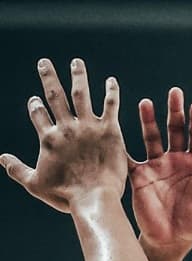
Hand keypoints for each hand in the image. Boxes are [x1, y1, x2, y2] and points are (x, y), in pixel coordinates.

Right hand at [4, 58, 129, 211]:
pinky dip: (111, 91)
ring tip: (76, 62)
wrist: (93, 198)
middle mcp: (67, 128)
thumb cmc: (64, 195)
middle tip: (44, 62)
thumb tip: (0, 158)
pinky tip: (111, 80)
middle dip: (48, 78)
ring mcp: (89, 128)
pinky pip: (110, 105)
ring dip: (78, 77)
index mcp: (48, 139)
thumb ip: (16, 169)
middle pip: (55, 96)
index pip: (38, 114)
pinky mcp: (110, 130)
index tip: (35, 99)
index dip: (35, 105)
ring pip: (81, 94)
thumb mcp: (34, 183)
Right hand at [129, 88, 191, 256]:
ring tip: (146, 103)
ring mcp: (156, 166)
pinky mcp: (139, 176)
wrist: (173, 239)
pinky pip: (129, 158)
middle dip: (174, 111)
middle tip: (174, 92)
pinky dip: (123, 146)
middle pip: (175, 130)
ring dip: (148, 121)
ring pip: (151, 138)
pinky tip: (116, 130)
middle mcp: (175, 160)